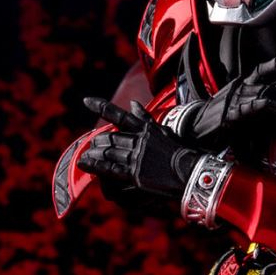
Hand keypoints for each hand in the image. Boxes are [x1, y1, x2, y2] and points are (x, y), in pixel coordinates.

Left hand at [77, 99, 200, 198]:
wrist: (192, 172)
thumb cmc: (181, 152)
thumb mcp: (164, 131)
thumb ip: (146, 118)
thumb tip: (133, 104)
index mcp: (146, 129)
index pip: (120, 116)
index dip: (102, 107)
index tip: (86, 102)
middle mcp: (139, 141)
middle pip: (110, 137)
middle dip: (97, 141)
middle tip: (89, 145)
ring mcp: (137, 157)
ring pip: (107, 151)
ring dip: (93, 153)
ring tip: (84, 155)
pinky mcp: (136, 173)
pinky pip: (110, 168)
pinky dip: (95, 165)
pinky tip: (83, 164)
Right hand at [188, 51, 275, 142]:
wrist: (194, 128)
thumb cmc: (219, 118)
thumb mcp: (240, 107)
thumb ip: (258, 104)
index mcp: (241, 84)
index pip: (263, 69)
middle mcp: (239, 88)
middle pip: (267, 80)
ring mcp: (235, 99)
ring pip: (263, 93)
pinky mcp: (231, 113)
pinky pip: (252, 106)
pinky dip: (266, 107)